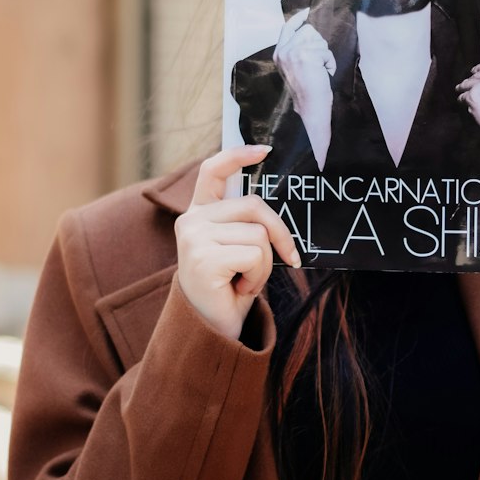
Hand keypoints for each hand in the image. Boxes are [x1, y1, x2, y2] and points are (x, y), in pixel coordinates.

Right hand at [176, 146, 300, 340]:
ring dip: (265, 264)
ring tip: (245, 280)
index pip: (213, 170)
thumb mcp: (238, 247)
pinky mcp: (202, 257)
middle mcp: (190, 221)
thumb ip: (247, 221)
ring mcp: (194, 237)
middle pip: (253, 205)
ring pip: (258, 234)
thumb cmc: (230, 287)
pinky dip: (258, 276)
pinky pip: (254, 254)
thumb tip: (274, 205)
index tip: (265, 149)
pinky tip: (239, 288)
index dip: (237, 155)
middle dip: (279, 233)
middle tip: (288, 258)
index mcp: (198, 213)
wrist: (211, 330)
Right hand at [274, 7, 334, 167]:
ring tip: (318, 71)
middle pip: (309, 31)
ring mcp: (294, 52)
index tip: (307, 11)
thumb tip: (307, 30)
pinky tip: (323, 75)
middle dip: (318, 46)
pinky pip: (327, 52)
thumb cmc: (306, 90)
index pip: (287, 27)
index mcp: (279, 53)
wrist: (310, 107)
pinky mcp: (307, 55)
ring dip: (324, 56)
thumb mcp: (294, 67)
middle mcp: (284, 51)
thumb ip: (296, 49)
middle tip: (316, 65)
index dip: (298, 18)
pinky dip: (330, 63)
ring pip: (319, 40)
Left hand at [456, 61, 479, 145]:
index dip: (479, 69)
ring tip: (463, 94)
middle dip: (470, 82)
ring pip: (466, 84)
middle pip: (475, 75)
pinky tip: (467, 106)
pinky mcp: (473, 95)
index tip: (473, 71)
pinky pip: (462, 96)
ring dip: (463, 90)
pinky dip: (462, 101)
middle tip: (465, 87)